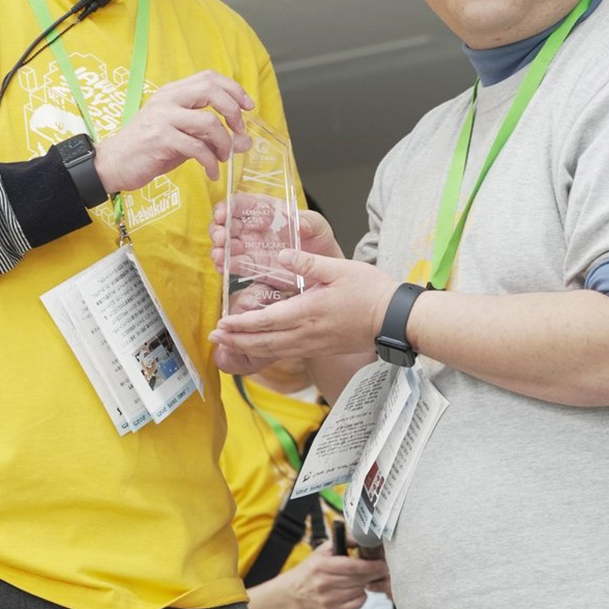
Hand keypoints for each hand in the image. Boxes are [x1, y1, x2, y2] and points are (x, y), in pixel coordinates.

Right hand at [94, 71, 252, 190]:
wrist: (113, 164)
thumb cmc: (149, 149)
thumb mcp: (184, 138)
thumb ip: (212, 136)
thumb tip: (246, 141)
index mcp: (173, 93)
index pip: (209, 77)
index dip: (234, 89)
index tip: (249, 107)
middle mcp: (168, 99)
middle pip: (211, 91)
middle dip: (233, 111)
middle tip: (240, 132)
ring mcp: (163, 118)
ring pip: (208, 121)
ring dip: (224, 143)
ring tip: (223, 158)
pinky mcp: (160, 138)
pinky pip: (197, 147)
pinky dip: (211, 162)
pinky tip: (212, 172)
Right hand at [209, 203, 344, 277]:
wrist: (322, 268)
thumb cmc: (319, 240)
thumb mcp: (318, 226)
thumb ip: (309, 221)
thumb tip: (299, 222)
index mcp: (266, 211)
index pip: (241, 204)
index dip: (227, 206)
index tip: (223, 213)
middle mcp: (254, 228)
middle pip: (226, 224)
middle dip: (218, 229)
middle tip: (221, 237)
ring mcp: (250, 248)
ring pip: (226, 245)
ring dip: (218, 249)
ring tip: (220, 255)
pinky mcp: (252, 267)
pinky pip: (233, 265)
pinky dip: (224, 266)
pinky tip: (223, 267)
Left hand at [210, 250, 396, 362]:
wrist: (395, 320)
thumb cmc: (370, 291)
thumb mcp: (339, 269)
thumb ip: (307, 263)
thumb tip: (280, 255)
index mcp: (307, 311)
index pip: (265, 321)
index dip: (240, 325)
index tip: (221, 324)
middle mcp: (306, 332)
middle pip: (263, 342)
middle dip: (236, 342)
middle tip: (214, 339)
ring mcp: (313, 344)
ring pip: (273, 351)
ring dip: (248, 349)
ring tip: (228, 345)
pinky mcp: (321, 348)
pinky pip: (287, 352)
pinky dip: (267, 351)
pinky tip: (259, 347)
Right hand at [290, 541, 388, 608]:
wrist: (295, 592)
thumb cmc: (311, 569)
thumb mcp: (321, 550)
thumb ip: (341, 541)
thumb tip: (360, 538)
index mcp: (321, 565)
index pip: (351, 566)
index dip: (369, 565)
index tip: (380, 563)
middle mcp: (323, 583)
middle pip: (358, 579)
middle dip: (373, 574)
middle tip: (380, 569)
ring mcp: (328, 599)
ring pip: (359, 591)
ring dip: (366, 584)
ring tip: (364, 578)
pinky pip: (357, 604)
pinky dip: (361, 596)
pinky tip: (357, 589)